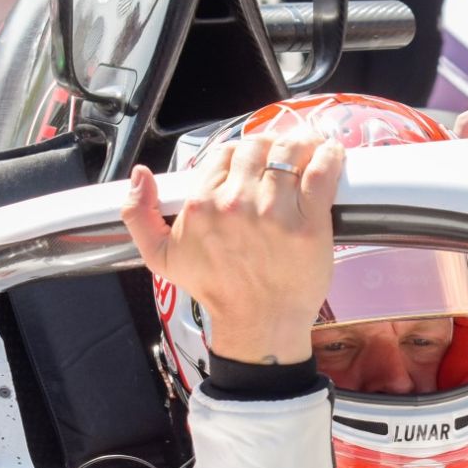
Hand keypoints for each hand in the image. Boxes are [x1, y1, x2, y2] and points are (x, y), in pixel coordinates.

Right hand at [122, 132, 345, 365]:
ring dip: (301, 144)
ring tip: (308, 149)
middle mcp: (236, 203)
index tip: (253, 163)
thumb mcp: (160, 258)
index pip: (224, 153)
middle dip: (269, 147)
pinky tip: (329, 153)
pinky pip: (321, 171)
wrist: (258, 323)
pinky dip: (328, 156)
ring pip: (289, 151)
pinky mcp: (309, 222)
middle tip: (281, 157)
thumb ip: (138, 215)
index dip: (241, 154)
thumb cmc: (217, 290)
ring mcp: (275, 211)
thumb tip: (140, 176)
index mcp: (202, 204)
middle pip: (257, 147)